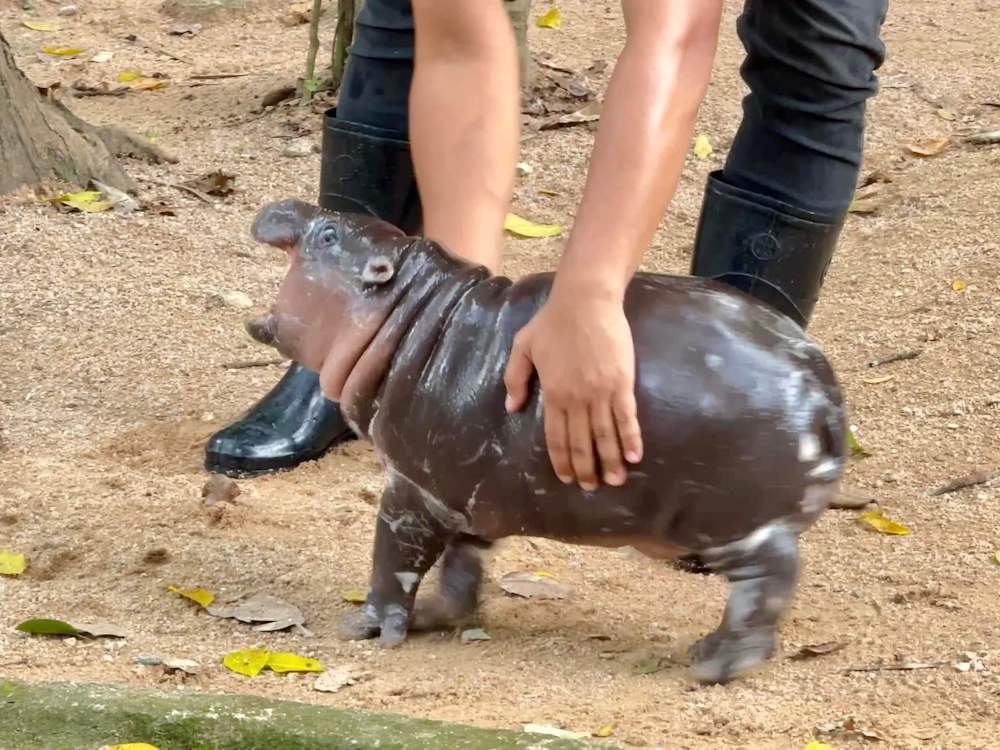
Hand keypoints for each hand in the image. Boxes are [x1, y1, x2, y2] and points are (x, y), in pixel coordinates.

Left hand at [503, 283, 642, 489]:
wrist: (585, 301)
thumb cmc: (553, 321)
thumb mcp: (523, 347)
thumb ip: (515, 378)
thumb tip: (512, 408)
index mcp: (552, 394)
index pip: (556, 437)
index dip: (562, 461)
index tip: (566, 478)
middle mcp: (576, 400)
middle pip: (582, 443)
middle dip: (586, 469)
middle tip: (592, 487)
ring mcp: (601, 393)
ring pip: (605, 436)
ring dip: (611, 461)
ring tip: (615, 480)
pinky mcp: (622, 383)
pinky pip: (626, 417)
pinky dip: (630, 438)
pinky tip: (634, 456)